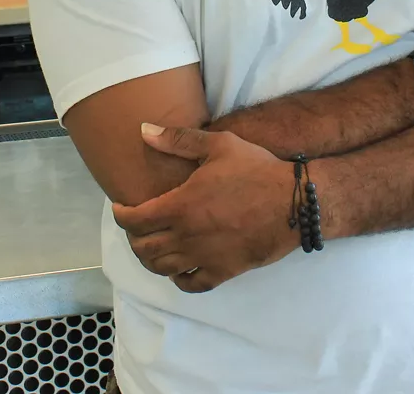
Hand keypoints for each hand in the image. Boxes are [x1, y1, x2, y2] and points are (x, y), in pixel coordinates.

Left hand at [112, 124, 297, 293]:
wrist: (293, 202)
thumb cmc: (255, 170)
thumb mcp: (218, 145)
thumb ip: (178, 139)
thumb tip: (144, 130)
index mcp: (180, 206)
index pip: (135, 220)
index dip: (121, 216)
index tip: (120, 209)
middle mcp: (187, 236)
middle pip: (144, 249)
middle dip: (133, 239)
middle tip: (137, 228)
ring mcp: (204, 257)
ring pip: (163, 268)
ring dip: (151, 260)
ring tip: (153, 247)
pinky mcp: (224, 271)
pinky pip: (191, 284)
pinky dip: (179, 279)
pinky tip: (179, 269)